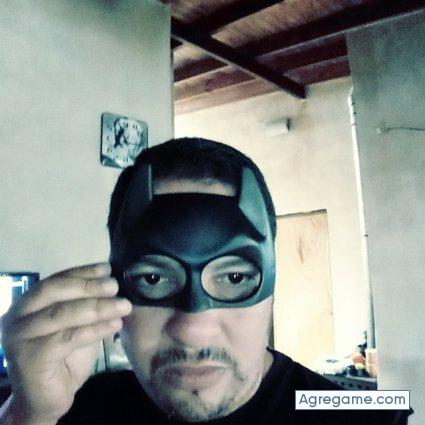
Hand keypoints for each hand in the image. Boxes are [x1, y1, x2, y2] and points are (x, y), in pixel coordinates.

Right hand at [0, 263, 131, 423]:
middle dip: (89, 286)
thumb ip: (86, 304)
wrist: (45, 399)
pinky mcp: (28, 358)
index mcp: (28, 303)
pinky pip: (67, 338)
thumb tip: (112, 283)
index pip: (57, 279)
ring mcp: (19, 337)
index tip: (107, 268)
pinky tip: (114, 325)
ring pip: (62, 314)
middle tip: (115, 286)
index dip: (83, 272)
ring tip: (123, 306)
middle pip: (55, 291)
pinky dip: (94, 330)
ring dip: (98, 307)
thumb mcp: (77, 324)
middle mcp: (17, 316)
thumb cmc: (64, 358)